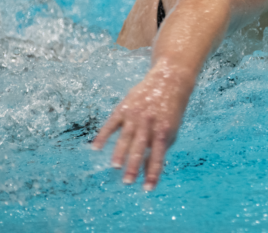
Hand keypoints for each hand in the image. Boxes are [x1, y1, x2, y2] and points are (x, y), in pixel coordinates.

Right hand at [92, 64, 193, 189]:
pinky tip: (95, 148)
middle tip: (127, 181)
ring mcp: (136, 115)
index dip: (152, 172)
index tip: (147, 188)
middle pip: (140, 148)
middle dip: (133, 165)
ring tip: (115, 167)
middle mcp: (149, 123)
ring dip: (119, 153)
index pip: (158, 156)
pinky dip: (102, 136)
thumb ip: (160, 149)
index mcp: (163, 130)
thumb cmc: (171, 110)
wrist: (170, 79)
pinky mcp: (125, 107)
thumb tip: (145, 171)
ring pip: (125, 137)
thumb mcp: (171, 129)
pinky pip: (111, 124)